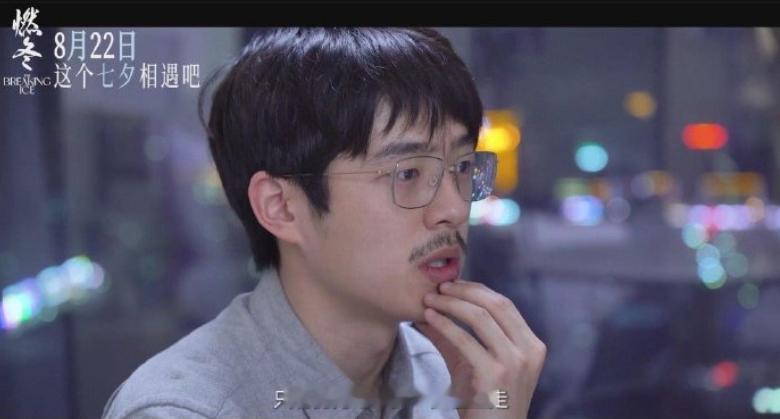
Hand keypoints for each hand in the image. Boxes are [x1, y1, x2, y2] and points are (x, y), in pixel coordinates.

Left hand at [415, 279, 545, 418]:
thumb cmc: (482, 406)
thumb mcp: (470, 366)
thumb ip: (452, 338)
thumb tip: (427, 311)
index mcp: (531, 345)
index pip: (504, 304)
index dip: (476, 289)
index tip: (452, 284)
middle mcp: (529, 350)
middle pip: (495, 304)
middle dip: (464, 291)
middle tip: (439, 287)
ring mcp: (515, 362)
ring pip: (480, 317)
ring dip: (451, 304)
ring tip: (429, 299)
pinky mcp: (496, 375)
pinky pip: (465, 339)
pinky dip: (444, 324)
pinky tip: (429, 318)